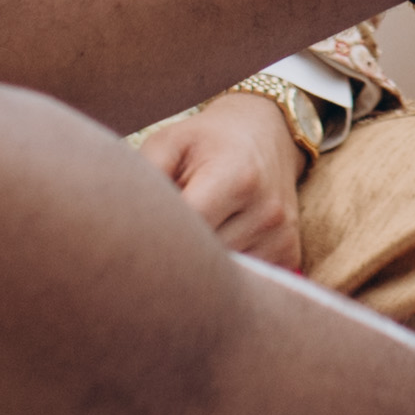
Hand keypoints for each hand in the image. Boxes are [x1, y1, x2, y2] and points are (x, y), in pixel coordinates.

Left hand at [143, 89, 311, 268]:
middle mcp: (267, 211)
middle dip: (177, 254)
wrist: (265, 133)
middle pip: (207, 259)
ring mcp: (282, 236)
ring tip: (189, 241)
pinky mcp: (290, 254)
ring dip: (201, 267)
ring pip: (225, 276)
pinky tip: (216, 247)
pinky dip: (226, 272)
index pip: (190, 229)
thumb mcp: (169, 142)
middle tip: (154, 244)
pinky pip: (248, 280)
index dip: (159, 237)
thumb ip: (146, 176)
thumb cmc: (207, 141)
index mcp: (237, 178)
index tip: (138, 236)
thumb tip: (124, 224)